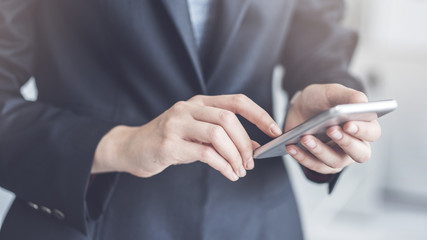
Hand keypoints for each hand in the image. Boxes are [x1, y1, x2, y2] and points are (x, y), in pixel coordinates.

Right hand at [92, 94, 281, 180]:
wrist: (132, 148)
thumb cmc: (170, 141)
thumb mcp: (197, 134)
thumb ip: (223, 137)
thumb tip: (253, 148)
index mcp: (198, 102)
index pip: (237, 101)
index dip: (259, 115)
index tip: (274, 131)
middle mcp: (188, 108)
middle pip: (229, 118)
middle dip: (245, 142)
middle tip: (251, 162)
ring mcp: (176, 124)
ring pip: (218, 134)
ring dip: (235, 156)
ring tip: (240, 171)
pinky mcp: (169, 144)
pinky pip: (205, 153)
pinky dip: (223, 166)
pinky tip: (229, 174)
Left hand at [284, 84, 380, 173]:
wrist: (301, 107)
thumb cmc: (322, 99)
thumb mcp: (334, 92)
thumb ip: (351, 96)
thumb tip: (363, 104)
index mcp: (364, 126)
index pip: (372, 133)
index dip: (362, 130)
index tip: (348, 124)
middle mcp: (356, 145)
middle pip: (360, 154)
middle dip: (345, 143)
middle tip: (331, 130)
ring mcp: (339, 156)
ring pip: (335, 162)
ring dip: (320, 150)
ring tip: (305, 138)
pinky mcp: (321, 163)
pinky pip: (315, 166)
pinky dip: (303, 157)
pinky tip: (292, 147)